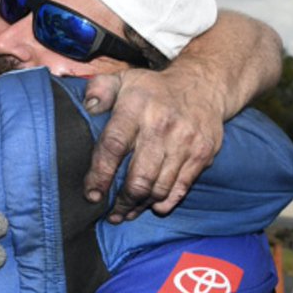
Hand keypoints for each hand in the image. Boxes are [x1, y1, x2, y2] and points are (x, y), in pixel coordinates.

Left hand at [82, 68, 225, 221]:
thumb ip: (99, 89)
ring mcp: (185, 142)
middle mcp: (162, 126)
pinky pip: (181, 187)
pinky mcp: (202, 154)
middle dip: (122, 201)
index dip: (100, 175)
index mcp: (136, 108)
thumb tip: (89, 107)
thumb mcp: (123, 79)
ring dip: (141, 205)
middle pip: (139, 176)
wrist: (204, 85)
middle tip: (110, 213)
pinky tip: (152, 207)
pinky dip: (165, 202)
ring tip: (127, 213)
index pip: (113, 147)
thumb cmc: (153, 89)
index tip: (92, 195)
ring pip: (160, 187)